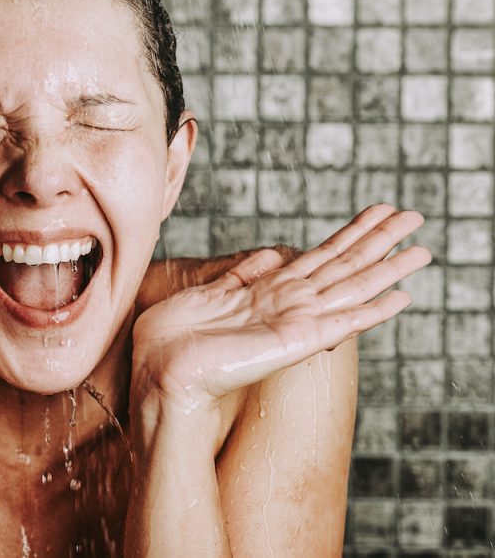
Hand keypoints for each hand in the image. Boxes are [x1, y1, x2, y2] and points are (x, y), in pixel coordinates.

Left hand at [131, 204, 430, 418]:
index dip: (351, 232)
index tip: (378, 211)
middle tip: (416, 216)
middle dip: (380, 240)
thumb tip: (269, 256)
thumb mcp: (208, 293)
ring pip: (351, 286)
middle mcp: (288, 305)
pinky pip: (342, 322)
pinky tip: (400, 297)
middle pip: (345, 265)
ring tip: (423, 249)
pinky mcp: (294, 341)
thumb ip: (242, 275)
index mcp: (269, 291)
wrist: (160, 372)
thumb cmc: (173, 339)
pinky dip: (372, 310)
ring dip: (388, 267)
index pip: (321, 255)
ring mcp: (294, 322)